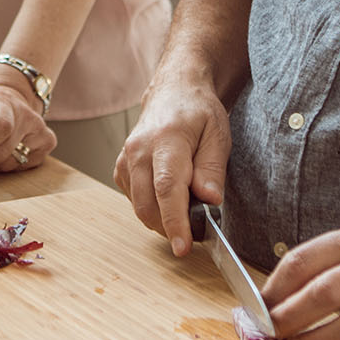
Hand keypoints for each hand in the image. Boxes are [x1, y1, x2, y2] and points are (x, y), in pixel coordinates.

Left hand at [0, 81, 56, 171]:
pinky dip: (8, 166)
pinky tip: (5, 151)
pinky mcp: (48, 144)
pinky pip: (22, 168)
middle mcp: (28, 116)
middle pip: (2, 153)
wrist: (10, 100)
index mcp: (4, 104)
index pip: (0, 126)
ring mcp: (42, 130)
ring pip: (11, 164)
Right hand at [112, 74, 231, 256]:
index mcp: (166, 140)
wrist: (174, 92)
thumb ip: (212, 168)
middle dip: (171, 228)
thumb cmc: (198, 112)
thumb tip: (209, 199)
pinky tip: (169, 196)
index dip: (174, 222)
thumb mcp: (218, 135)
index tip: (182, 247)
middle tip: (198, 230)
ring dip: (163, 219)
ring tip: (188, 208)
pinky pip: (135, 200)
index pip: (167, 189)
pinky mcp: (122, 169)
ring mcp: (126, 160)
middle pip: (148, 205)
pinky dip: (153, 208)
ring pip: (139, 207)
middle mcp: (138, 151)